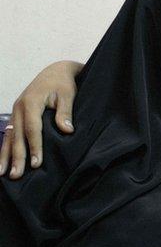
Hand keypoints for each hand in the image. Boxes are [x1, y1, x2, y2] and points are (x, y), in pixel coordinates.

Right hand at [0, 61, 81, 178]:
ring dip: (6, 155)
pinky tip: (2, 162)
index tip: (37, 163)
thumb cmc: (63, 83)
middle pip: (17, 136)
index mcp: (31, 102)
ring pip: (9, 136)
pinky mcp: (15, 115)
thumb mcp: (68, 94)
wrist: (55, 71)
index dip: (34, 146)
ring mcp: (15, 111)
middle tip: (17, 175)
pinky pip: (8, 134)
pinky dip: (5, 148)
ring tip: (3, 174)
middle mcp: (19, 107)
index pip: (32, 128)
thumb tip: (67, 130)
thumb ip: (65, 112)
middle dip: (17, 156)